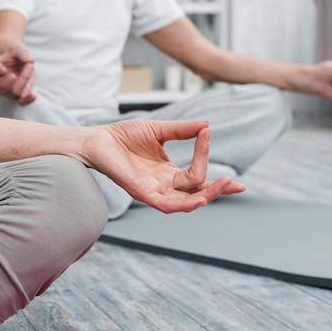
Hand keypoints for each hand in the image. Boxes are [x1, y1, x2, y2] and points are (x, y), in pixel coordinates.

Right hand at [0, 45, 36, 105]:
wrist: (22, 62)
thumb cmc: (16, 56)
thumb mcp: (18, 49)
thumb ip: (22, 52)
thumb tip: (30, 61)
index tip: (3, 69)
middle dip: (4, 84)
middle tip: (12, 76)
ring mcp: (7, 91)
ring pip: (12, 92)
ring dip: (23, 80)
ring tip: (30, 66)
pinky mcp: (18, 95)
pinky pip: (21, 102)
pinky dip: (27, 100)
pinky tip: (33, 95)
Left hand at [81, 120, 245, 212]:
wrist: (97, 139)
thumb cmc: (123, 137)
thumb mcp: (158, 130)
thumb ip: (182, 130)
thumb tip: (206, 125)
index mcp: (168, 174)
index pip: (197, 176)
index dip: (208, 161)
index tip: (207, 133)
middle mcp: (163, 186)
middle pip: (196, 194)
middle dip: (217, 190)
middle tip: (234, 183)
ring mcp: (153, 192)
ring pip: (186, 203)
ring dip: (206, 197)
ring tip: (224, 186)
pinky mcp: (141, 193)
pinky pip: (165, 205)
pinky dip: (184, 204)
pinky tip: (199, 198)